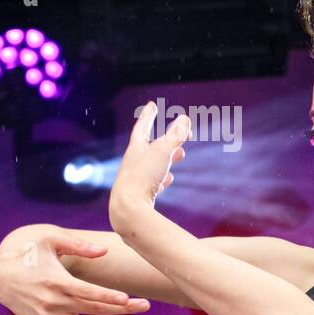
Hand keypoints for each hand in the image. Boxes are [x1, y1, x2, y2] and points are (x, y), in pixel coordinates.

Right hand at [0, 226, 150, 314]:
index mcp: (55, 281)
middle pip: (94, 310)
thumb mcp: (48, 237)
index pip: (87, 292)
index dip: (108, 297)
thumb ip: (77, 245)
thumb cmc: (26, 249)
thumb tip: (104, 251)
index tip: (129, 299)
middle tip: (147, 306)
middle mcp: (52, 303)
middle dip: (123, 310)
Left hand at [108, 101, 188, 233]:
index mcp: (135, 150)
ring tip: (181, 155)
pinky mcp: (142, 193)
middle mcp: (134, 163)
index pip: (142, 128)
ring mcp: (137, 178)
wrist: (128, 209)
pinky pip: (154, 181)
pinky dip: (163, 177)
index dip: (148, 116)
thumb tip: (185, 118)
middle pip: (150, 146)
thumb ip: (174, 136)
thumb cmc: (142, 177)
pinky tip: (169, 179)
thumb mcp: (161, 153)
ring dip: (168, 157)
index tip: (151, 105)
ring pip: (154, 163)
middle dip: (167, 138)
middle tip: (180, 133)